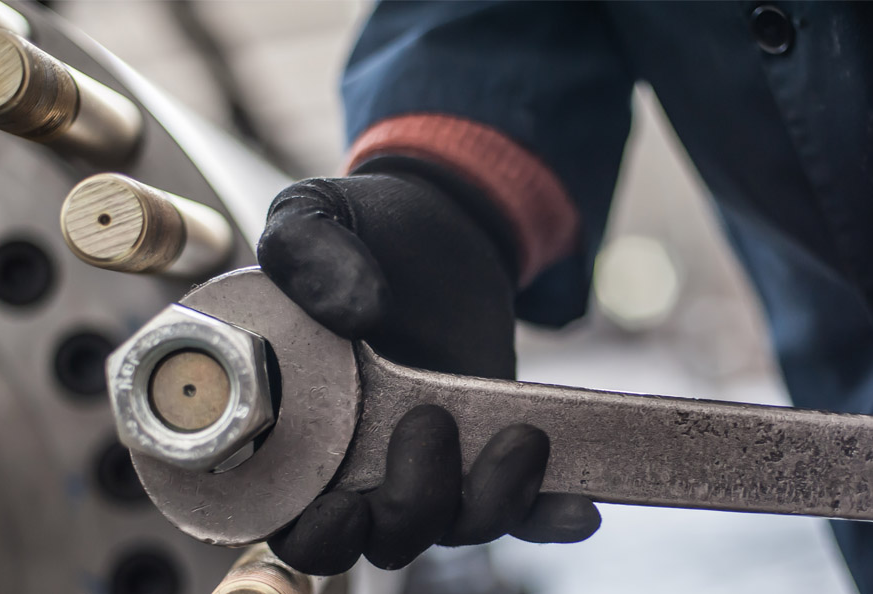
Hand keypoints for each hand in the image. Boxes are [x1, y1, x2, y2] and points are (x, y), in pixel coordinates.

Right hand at [257, 161, 599, 574]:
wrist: (440, 222)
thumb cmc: (361, 228)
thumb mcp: (313, 217)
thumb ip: (304, 253)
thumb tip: (352, 312)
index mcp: (296, 427)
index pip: (294, 521)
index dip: (317, 532)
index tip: (346, 502)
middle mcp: (358, 460)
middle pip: (383, 537)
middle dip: (413, 508)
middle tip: (428, 423)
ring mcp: (426, 461)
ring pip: (455, 527)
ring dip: (490, 502)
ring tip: (521, 436)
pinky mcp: (484, 451)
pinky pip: (520, 510)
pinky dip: (547, 516)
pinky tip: (578, 508)